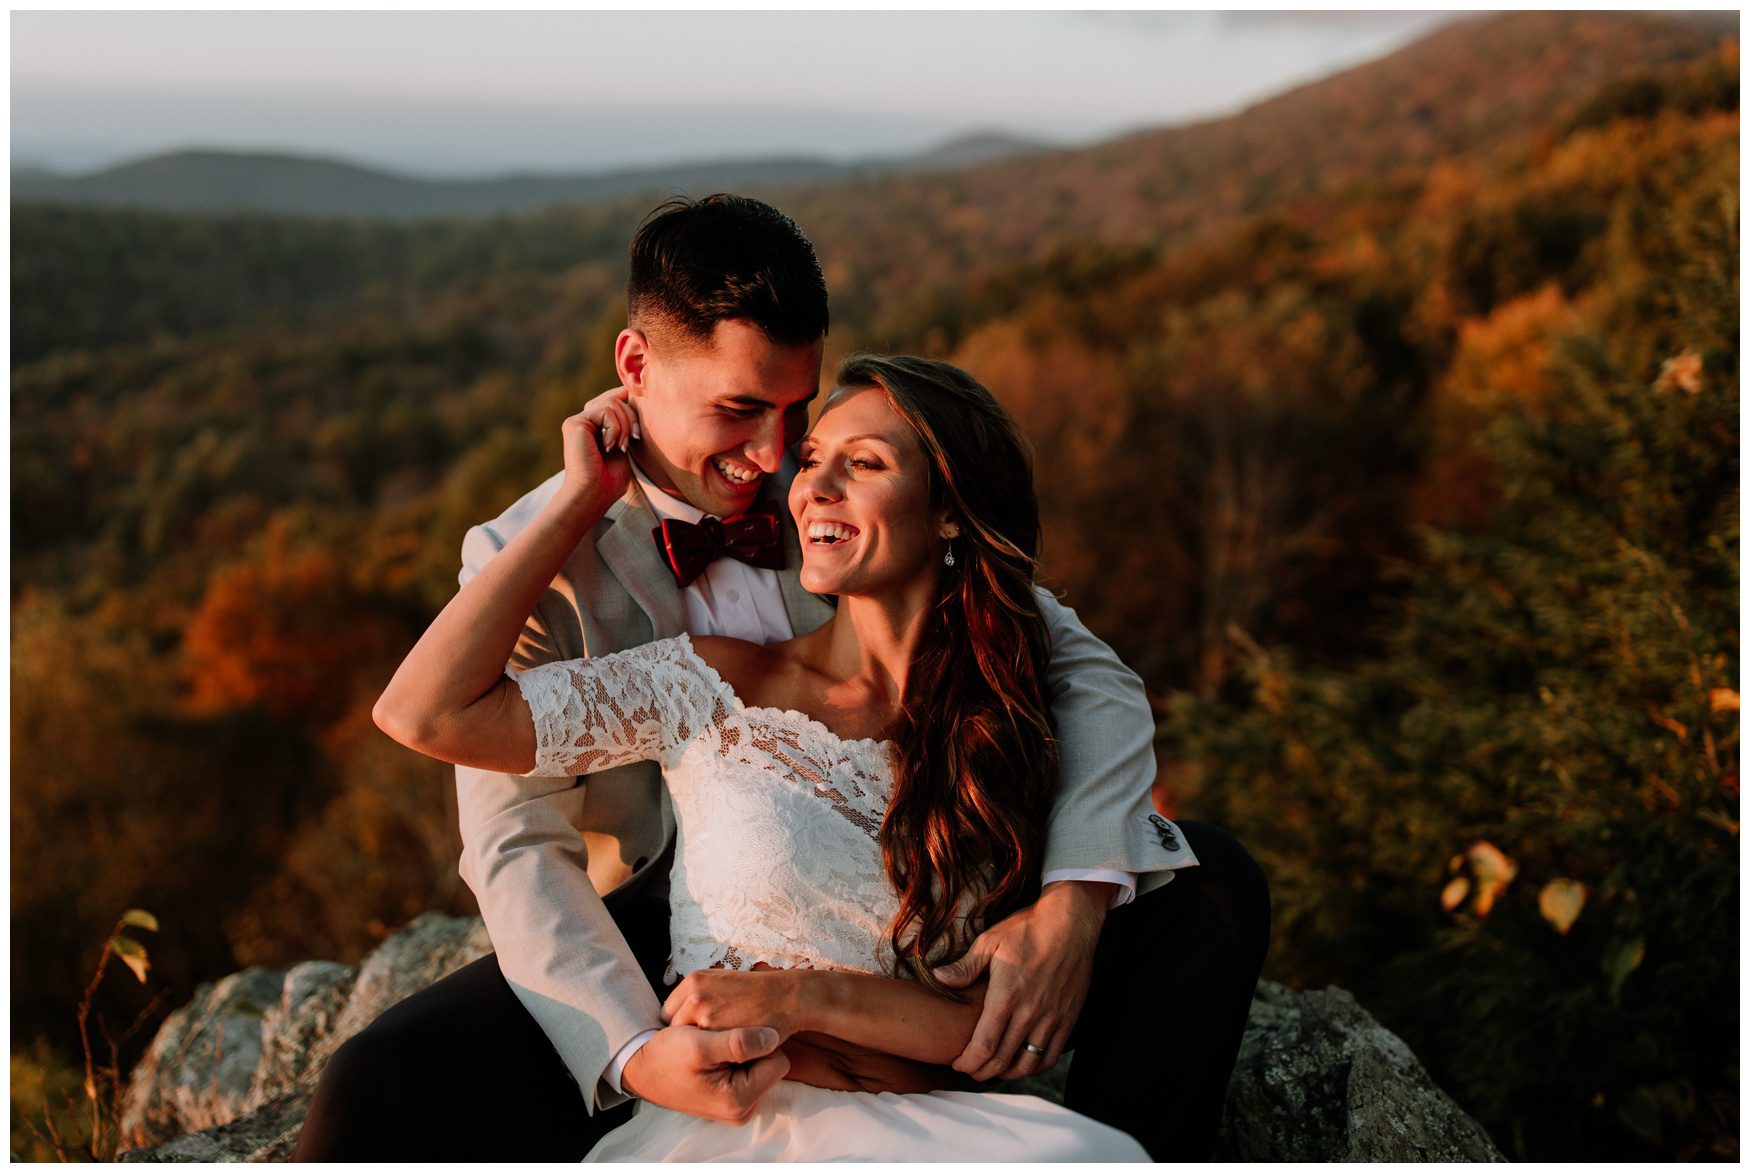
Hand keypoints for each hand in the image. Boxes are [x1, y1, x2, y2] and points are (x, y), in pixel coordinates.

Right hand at [556, 387, 638, 521]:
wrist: (593, 495)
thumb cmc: (610, 481)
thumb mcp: (624, 446)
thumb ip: (625, 423)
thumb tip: (633, 395)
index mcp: (595, 426)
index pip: (615, 399)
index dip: (631, 407)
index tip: (636, 433)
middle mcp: (584, 421)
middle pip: (616, 398)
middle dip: (631, 418)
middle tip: (631, 440)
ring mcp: (578, 421)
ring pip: (612, 402)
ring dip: (624, 426)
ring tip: (619, 447)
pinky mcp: (574, 423)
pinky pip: (605, 410)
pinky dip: (615, 428)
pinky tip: (608, 446)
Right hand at [619, 1022, 789, 1124]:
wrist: (642, 1068)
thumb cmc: (667, 1056)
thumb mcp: (699, 1045)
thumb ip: (738, 1043)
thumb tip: (774, 1037)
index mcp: (739, 1100)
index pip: (778, 1061)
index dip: (759, 1041)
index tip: (732, 1033)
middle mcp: (742, 1109)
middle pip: (771, 1065)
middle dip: (751, 1048)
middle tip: (720, 1038)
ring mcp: (737, 1105)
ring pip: (760, 1066)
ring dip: (742, 1051)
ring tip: (715, 1044)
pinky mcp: (731, 1098)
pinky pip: (748, 1071)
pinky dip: (734, 1058)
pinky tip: (715, 1050)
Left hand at [663, 967, 807, 1042]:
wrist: (787, 998)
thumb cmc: (759, 993)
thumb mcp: (724, 981)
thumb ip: (702, 994)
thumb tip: (685, 1014)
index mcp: (695, 979)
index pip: (671, 1010)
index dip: (683, 1022)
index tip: (693, 1031)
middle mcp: (694, 994)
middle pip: (675, 1026)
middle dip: (686, 1035)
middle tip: (701, 1045)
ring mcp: (702, 1012)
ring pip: (687, 1040)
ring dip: (697, 1046)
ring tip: (710, 1052)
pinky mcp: (714, 1030)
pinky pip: (703, 1049)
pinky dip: (710, 1054)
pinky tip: (722, 1054)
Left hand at [933, 880, 1112, 1080]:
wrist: (1071, 922)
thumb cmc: (1027, 929)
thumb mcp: (990, 941)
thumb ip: (965, 966)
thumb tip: (939, 978)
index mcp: (1006, 996)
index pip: (984, 1046)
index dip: (968, 1062)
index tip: (957, 1063)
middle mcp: (1030, 1013)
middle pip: (1002, 1060)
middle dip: (981, 1072)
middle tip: (970, 1070)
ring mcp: (1051, 1018)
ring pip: (1028, 1064)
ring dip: (1007, 1074)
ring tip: (994, 1069)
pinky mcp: (1068, 1018)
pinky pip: (1052, 1055)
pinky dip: (1035, 1066)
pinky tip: (1023, 1063)